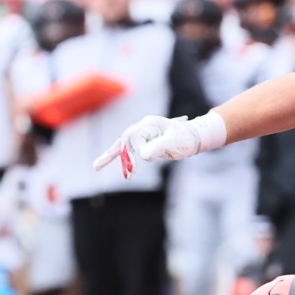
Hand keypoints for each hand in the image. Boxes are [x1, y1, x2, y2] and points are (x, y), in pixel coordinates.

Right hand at [93, 112, 226, 177]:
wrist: (197, 137)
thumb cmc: (187, 139)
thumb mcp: (174, 143)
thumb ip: (158, 147)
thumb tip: (142, 156)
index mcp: (150, 124)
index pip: (133, 139)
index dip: (131, 154)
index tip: (133, 170)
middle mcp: (144, 128)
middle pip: (123, 140)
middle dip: (112, 154)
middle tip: (97, 166)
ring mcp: (144, 135)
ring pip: (125, 145)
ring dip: (116, 156)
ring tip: (98, 165)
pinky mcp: (146, 143)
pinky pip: (129, 149)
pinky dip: (120, 156)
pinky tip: (101, 162)